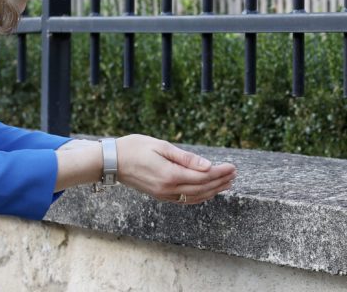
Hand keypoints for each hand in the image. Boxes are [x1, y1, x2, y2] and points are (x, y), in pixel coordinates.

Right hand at [116, 134, 235, 204]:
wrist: (110, 162)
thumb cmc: (134, 148)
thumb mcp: (161, 146)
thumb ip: (186, 158)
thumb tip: (208, 165)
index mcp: (170, 175)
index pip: (203, 177)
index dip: (220, 172)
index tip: (232, 166)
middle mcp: (168, 189)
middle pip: (202, 189)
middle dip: (220, 182)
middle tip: (235, 174)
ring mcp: (163, 194)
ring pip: (195, 197)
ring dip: (213, 191)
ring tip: (227, 183)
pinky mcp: (159, 195)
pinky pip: (185, 200)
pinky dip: (199, 197)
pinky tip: (207, 192)